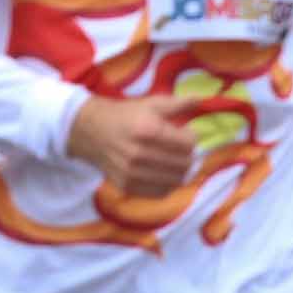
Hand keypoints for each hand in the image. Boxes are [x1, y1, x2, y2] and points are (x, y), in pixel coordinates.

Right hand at [66, 93, 195, 196]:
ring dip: (181, 171)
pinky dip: (168, 185)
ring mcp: (132, 173)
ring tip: (175, 161)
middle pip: (184, 164)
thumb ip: (179, 103)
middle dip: (189, 155)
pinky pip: (160, 193)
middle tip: (182, 149)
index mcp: (148, 130)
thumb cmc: (125, 115)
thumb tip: (202, 99)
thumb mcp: (151, 104)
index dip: (192, 137)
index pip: (188, 144)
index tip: (185, 133)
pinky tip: (164, 174)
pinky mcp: (126, 185)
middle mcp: (139, 154)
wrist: (90, 131)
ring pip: (175, 181)